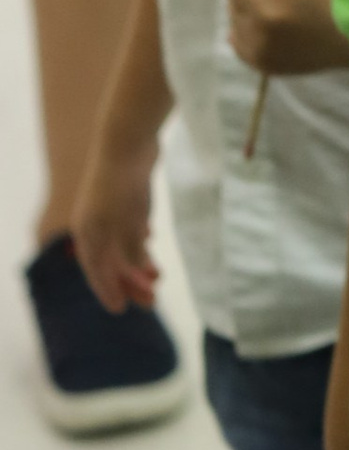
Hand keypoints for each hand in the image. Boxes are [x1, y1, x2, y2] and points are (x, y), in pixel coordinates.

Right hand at [70, 155, 159, 314]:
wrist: (128, 140)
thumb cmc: (121, 182)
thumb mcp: (125, 220)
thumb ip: (130, 248)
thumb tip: (137, 272)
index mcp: (88, 232)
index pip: (96, 270)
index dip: (107, 290)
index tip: (119, 310)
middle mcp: (97, 224)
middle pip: (112, 261)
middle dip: (130, 282)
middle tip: (151, 302)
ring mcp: (112, 210)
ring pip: (125, 245)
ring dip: (140, 263)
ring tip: (159, 279)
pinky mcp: (129, 197)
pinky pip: (132, 226)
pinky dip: (140, 239)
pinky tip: (150, 245)